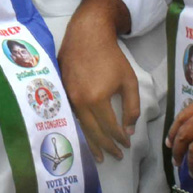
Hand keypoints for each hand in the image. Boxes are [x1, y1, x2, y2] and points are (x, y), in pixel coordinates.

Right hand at [59, 0, 139, 161]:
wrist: (87, 35)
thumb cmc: (111, 57)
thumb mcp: (128, 81)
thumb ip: (131, 107)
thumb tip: (128, 129)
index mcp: (97, 99)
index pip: (109, 127)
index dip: (119, 139)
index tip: (127, 146)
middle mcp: (79, 101)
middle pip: (93, 131)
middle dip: (106, 146)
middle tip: (115, 157)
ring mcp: (67, 97)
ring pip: (80, 126)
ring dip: (90, 142)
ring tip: (98, 156)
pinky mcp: (61, 92)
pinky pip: (72, 116)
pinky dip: (80, 129)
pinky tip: (84, 136)